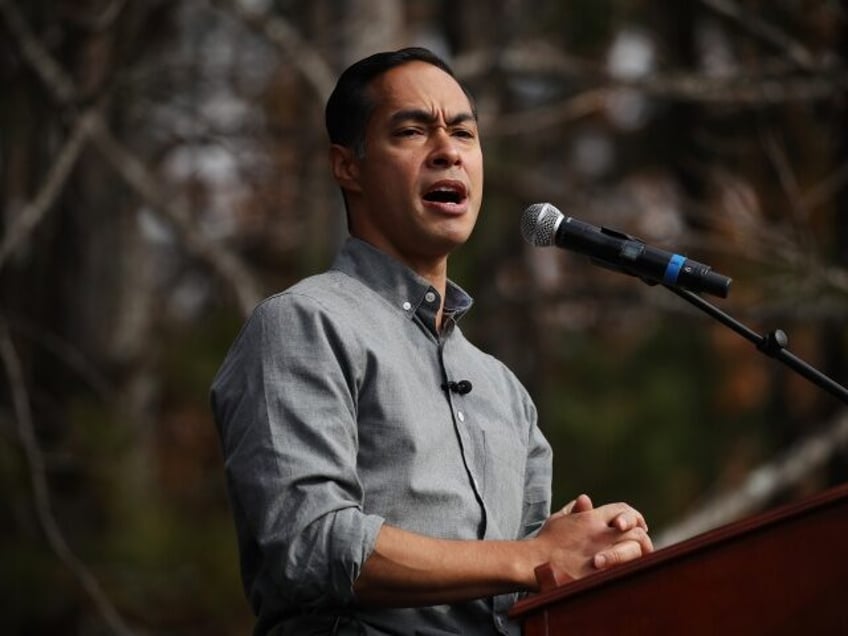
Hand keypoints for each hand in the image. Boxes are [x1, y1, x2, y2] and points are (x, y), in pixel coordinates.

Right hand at [529, 493, 652, 584]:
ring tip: (637, 557)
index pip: (622, 509)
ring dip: (639, 552)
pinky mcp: (603, 574)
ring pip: (636, 548)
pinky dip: (632, 568)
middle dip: (641, 535)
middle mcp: (600, 534)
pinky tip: (631, 570)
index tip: (638, 524)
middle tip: (642, 544)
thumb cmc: (544, 542)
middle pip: (635, 529)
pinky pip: (628, 569)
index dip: (633, 516)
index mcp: (591, 519)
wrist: (535, 564)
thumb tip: (586, 500)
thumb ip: (574, 509)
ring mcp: (603, 554)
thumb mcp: (558, 519)